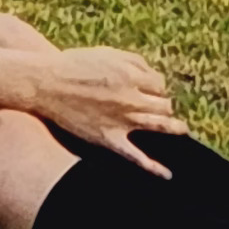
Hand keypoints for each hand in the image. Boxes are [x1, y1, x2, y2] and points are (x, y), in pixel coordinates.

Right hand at [0, 37, 184, 175]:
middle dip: (164, 104)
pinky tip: (168, 175)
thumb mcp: (107, 53)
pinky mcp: (109, 140)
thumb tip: (153, 74)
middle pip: (163, 104)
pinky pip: (136, 157)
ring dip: (173, 127)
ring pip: (158, 126)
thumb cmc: (76, 65)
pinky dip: (154, 168)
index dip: (157, 87)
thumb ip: (134, 62)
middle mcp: (131, 98)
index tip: (152, 89)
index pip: (159, 84)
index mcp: (131, 75)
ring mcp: (122, 121)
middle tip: (162, 106)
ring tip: (182, 130)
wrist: (47, 84)